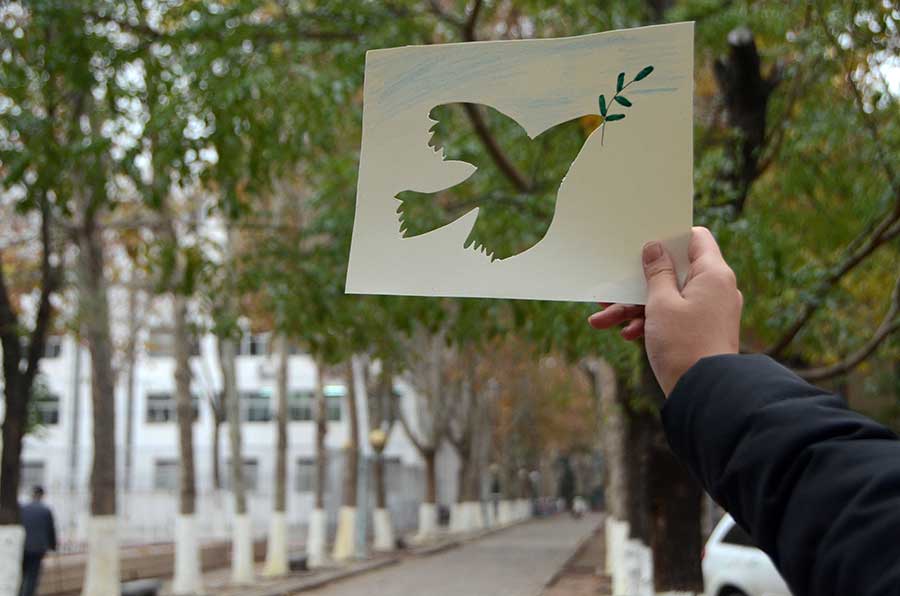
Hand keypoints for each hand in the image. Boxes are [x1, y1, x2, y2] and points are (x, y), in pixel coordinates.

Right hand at [588, 227, 742, 395]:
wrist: (705, 394)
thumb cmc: (684, 344)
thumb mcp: (661, 303)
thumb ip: (657, 272)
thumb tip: (655, 248)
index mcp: (713, 274)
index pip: (695, 239)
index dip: (669, 238)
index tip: (644, 243)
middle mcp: (716, 289)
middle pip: (674, 273)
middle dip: (639, 282)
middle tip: (612, 284)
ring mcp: (710, 312)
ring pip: (669, 299)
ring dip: (635, 307)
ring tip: (601, 320)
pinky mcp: (702, 332)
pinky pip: (674, 318)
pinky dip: (650, 323)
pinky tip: (626, 334)